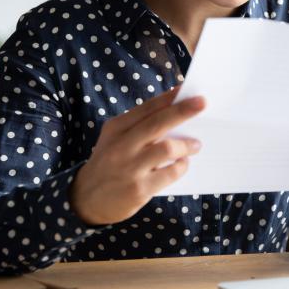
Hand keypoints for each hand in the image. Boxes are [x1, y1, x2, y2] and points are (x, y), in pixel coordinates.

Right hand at [70, 88, 204, 224]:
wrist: (86, 199)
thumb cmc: (110, 162)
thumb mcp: (115, 138)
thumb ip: (140, 126)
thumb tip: (177, 112)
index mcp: (116, 128)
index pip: (147, 108)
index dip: (169, 97)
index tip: (187, 89)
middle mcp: (121, 146)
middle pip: (158, 123)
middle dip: (183, 111)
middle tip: (202, 103)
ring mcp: (130, 168)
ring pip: (167, 148)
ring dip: (187, 144)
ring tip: (196, 144)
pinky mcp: (139, 189)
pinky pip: (170, 173)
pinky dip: (181, 166)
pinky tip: (183, 163)